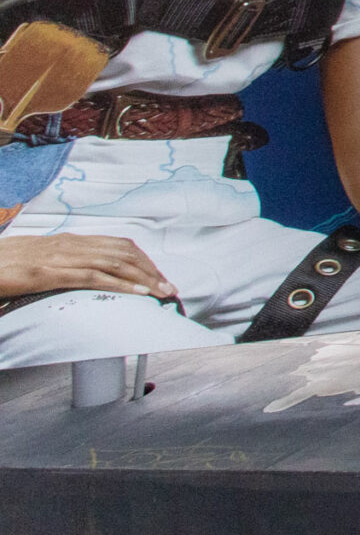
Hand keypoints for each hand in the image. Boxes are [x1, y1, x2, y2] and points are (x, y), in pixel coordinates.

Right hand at [0, 234, 174, 300]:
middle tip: (168, 287)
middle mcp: (70, 245)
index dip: (143, 261)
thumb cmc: (6, 264)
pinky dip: (118, 284)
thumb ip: (65, 263)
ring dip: (142, 278)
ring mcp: (59, 257)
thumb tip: (87, 273)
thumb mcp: (41, 260)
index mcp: (71, 242)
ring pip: (114, 263)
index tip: (158, 276)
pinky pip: (91, 277)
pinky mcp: (47, 273)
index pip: (119, 246)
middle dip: (150, 270)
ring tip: (161, 291)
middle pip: (123, 253)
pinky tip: (136, 293)